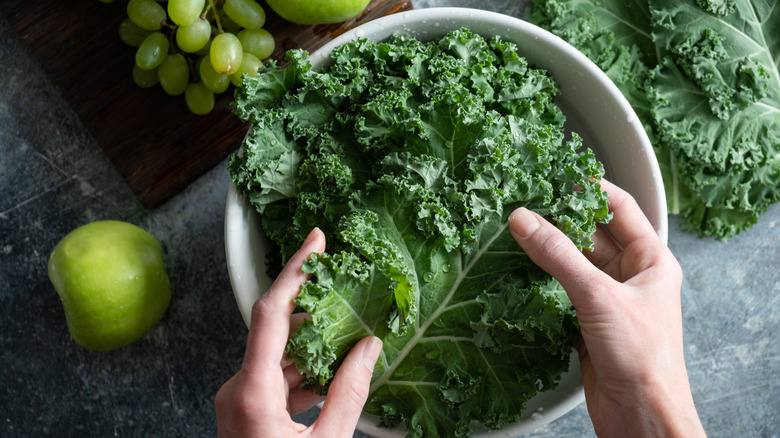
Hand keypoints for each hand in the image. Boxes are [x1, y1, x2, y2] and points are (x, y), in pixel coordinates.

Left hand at [215, 228, 382, 437]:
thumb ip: (351, 392)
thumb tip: (371, 348)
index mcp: (252, 392)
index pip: (270, 312)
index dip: (295, 270)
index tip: (316, 239)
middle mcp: (236, 389)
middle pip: (276, 332)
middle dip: (315, 314)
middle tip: (350, 298)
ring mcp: (236, 400)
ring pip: (277, 357)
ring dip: (312, 348)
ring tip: (351, 341)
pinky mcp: (242, 410)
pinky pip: (274, 378)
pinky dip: (303, 372)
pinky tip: (332, 376)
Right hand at [508, 180, 705, 437]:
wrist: (640, 416)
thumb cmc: (644, 358)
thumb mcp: (598, 295)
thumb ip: (558, 255)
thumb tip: (524, 220)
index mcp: (651, 261)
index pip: (620, 208)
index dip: (590, 188)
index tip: (557, 176)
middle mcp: (631, 277)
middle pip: (591, 235)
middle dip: (560, 219)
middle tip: (526, 203)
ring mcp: (608, 300)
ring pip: (572, 264)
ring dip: (547, 251)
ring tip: (515, 232)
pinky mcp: (588, 323)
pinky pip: (561, 291)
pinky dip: (541, 282)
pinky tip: (519, 273)